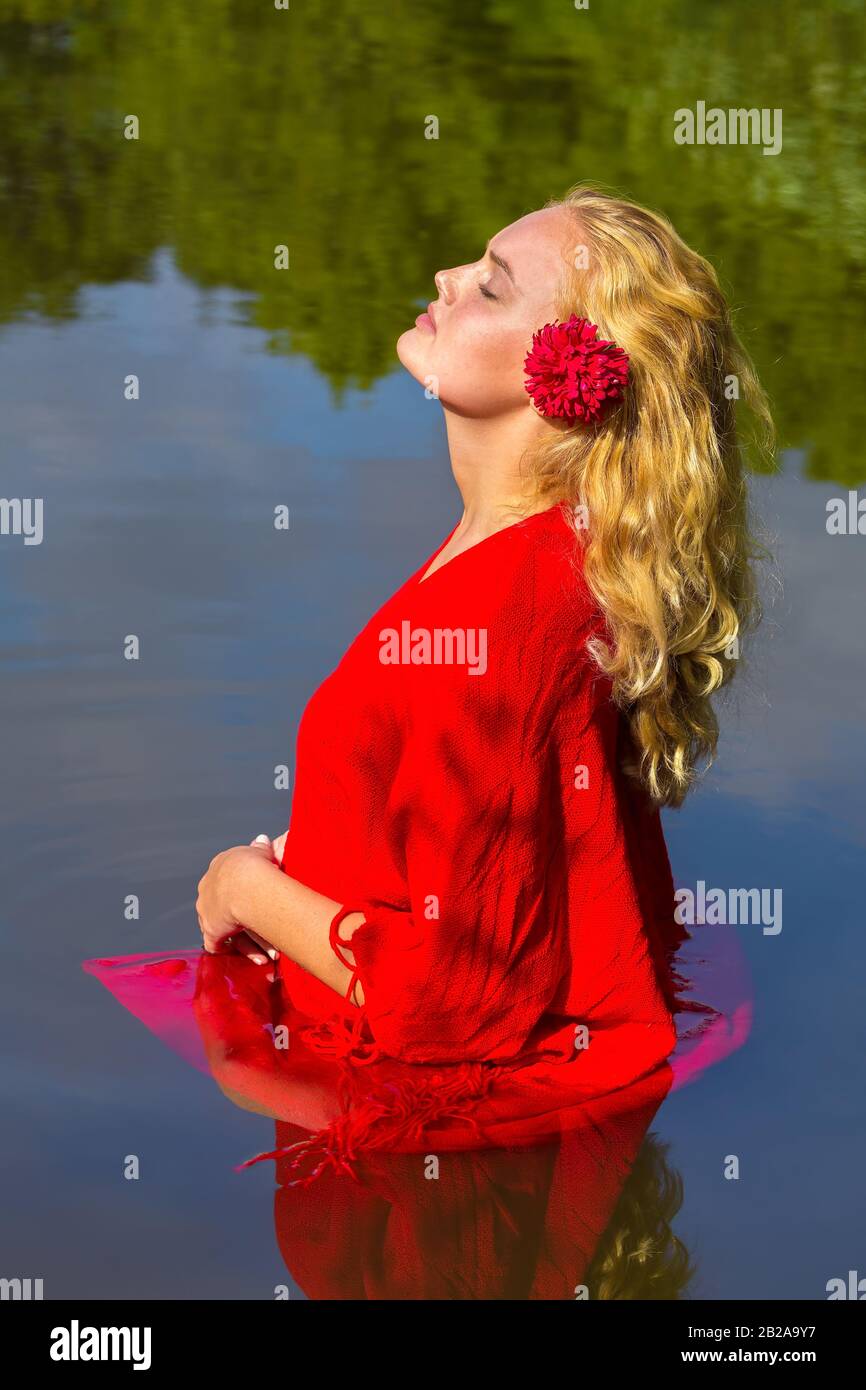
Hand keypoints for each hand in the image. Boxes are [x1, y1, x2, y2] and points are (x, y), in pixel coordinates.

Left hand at [196, 840, 279, 960]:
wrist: (245, 883)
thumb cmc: (255, 866)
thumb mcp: (259, 851)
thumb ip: (259, 848)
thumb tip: (262, 840)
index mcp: (219, 866)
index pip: (223, 878)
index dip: (235, 887)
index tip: (247, 893)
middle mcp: (207, 887)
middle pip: (216, 900)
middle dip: (229, 909)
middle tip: (247, 918)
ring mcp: (206, 910)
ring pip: (216, 922)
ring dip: (231, 932)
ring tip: (248, 943)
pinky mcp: (211, 930)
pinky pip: (214, 943)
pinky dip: (221, 947)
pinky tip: (229, 950)